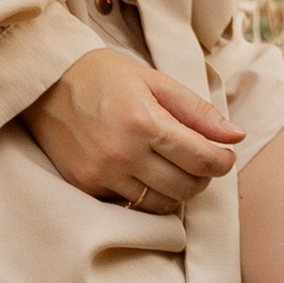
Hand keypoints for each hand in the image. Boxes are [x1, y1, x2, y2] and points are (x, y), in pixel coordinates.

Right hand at [24, 47, 242, 211]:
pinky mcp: (86, 187)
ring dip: (177, 192)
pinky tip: (146, 175)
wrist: (47, 83)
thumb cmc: (106, 77)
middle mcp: (122, 154)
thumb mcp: (156, 82)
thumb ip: (198, 112)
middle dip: (203, 178)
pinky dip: (146, 195)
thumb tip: (236, 136)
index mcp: (145, 122)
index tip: (225, 157)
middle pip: (184, 187)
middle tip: (201, 162)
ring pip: (160, 204)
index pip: (200, 159)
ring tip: (175, 170)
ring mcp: (101, 175)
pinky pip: (130, 205)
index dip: (222, 162)